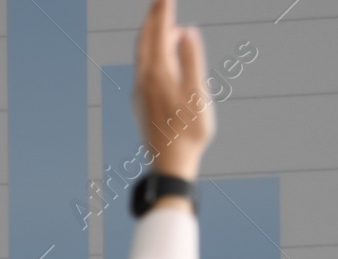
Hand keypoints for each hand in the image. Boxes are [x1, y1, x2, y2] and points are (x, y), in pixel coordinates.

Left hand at [135, 0, 213, 181]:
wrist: (170, 164)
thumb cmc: (189, 132)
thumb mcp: (197, 94)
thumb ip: (192, 60)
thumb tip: (187, 31)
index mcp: (158, 74)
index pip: (159, 33)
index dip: (163, 11)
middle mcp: (143, 80)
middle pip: (144, 40)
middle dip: (153, 17)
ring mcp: (139, 92)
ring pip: (141, 55)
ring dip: (151, 35)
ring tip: (164, 21)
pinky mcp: (140, 102)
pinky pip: (142, 68)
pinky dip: (150, 52)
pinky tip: (160, 54)